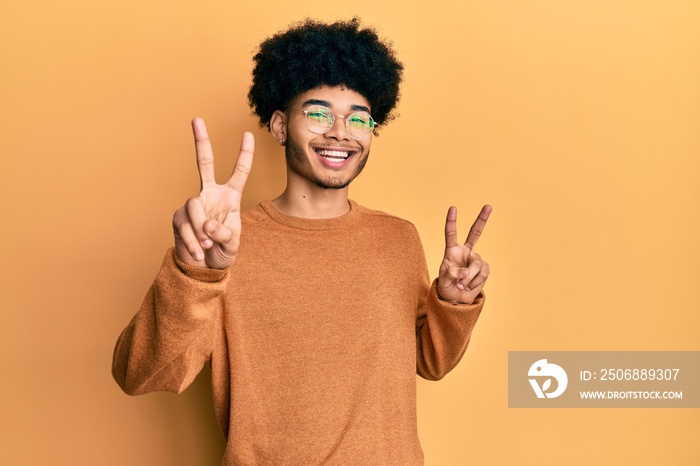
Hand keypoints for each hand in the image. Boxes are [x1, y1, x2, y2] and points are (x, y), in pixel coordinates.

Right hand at [172, 118, 253, 268]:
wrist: (203, 268)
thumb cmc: (222, 252)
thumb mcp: (232, 244)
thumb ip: (224, 233)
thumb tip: (207, 223)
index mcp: (230, 197)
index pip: (239, 172)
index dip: (244, 154)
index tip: (247, 134)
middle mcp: (210, 194)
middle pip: (204, 163)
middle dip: (201, 141)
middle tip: (196, 119)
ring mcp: (193, 204)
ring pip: (194, 205)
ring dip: (200, 229)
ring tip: (206, 245)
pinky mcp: (179, 217)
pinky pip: (185, 224)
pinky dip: (192, 240)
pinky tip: (198, 250)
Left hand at [437, 205, 491, 303]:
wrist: (457, 298)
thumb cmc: (447, 286)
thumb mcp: (443, 281)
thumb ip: (451, 274)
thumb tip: (465, 271)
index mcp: (452, 250)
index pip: (451, 234)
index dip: (451, 221)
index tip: (453, 208)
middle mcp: (465, 251)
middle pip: (475, 233)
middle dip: (482, 219)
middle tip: (488, 206)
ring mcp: (476, 259)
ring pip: (476, 265)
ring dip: (469, 278)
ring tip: (461, 285)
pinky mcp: (484, 269)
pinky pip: (482, 274)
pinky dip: (474, 282)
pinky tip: (469, 286)